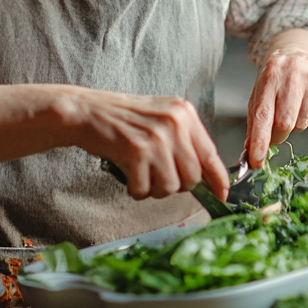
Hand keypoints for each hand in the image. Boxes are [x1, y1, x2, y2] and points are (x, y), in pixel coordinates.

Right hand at [69, 90, 227, 200]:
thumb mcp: (162, 119)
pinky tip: (127, 172)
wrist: (87, 111)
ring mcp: (156, 136)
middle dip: (176, 185)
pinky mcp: (136, 151)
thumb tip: (206, 177)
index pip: (211, 154)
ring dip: (154, 188)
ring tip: (140, 171)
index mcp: (184, 113)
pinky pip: (145, 189)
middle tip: (156, 174)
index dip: (218, 181)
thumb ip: (184, 141)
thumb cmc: (123, 118)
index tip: (220, 196)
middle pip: (192, 177)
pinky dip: (135, 189)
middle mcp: (174, 122)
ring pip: (171, 187)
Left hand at [245, 29, 307, 166]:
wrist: (300, 50)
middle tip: (277, 131)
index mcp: (270, 74)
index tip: (256, 161)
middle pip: (285, 123)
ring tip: (295, 104)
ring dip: (296, 122)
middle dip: (279, 134)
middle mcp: (293, 71)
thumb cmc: (276, 78)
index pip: (263, 114)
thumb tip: (250, 153)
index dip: (260, 140)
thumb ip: (255, 122)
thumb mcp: (261, 93)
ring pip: (303, 122)